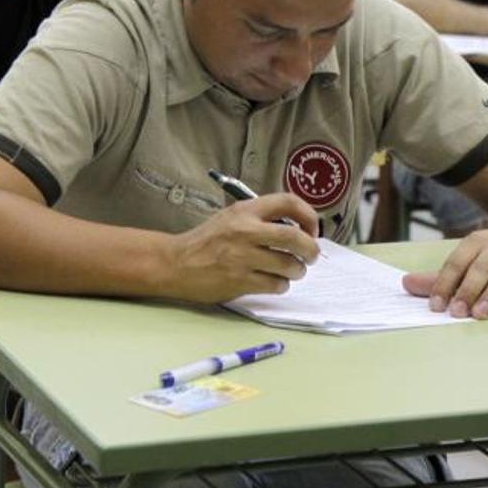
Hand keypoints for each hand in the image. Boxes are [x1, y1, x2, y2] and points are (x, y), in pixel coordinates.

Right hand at [163, 194, 320, 302]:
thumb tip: (297, 228)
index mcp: (244, 211)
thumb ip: (260, 218)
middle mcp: (245, 231)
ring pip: (289, 265)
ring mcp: (242, 257)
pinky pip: (275, 284)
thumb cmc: (205, 241)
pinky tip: (274, 282)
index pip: (288, 203)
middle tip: (312, 255)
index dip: (308, 216)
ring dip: (297, 270)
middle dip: (311, 250)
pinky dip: (281, 285)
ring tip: (293, 271)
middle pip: (295, 238)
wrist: (175, 263)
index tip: (311, 229)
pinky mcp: (239, 280)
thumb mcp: (230, 218)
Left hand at [402, 226, 487, 318]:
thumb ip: (440, 276)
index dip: (444, 283)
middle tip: (456, 312)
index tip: (436, 306)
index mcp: (475, 242)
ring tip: (478, 314)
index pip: (456, 262)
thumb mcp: (467, 258)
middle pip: (481, 268)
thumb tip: (406, 284)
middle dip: (467, 290)